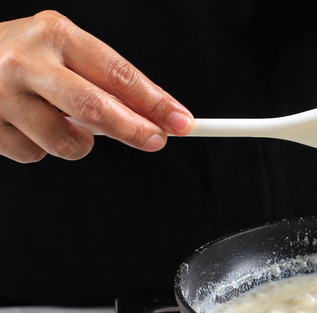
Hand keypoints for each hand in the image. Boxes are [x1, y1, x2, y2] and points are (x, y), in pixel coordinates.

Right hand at [0, 10, 193, 162]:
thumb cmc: (23, 56)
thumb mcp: (64, 51)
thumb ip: (105, 81)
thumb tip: (154, 116)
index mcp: (55, 35)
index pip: (117, 73)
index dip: (155, 101)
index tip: (181, 120)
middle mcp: (25, 61)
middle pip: (94, 107)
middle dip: (133, 130)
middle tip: (155, 141)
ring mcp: (0, 94)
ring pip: (66, 141)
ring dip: (79, 144)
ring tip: (64, 123)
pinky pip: (33, 155)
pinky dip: (41, 148)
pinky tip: (28, 126)